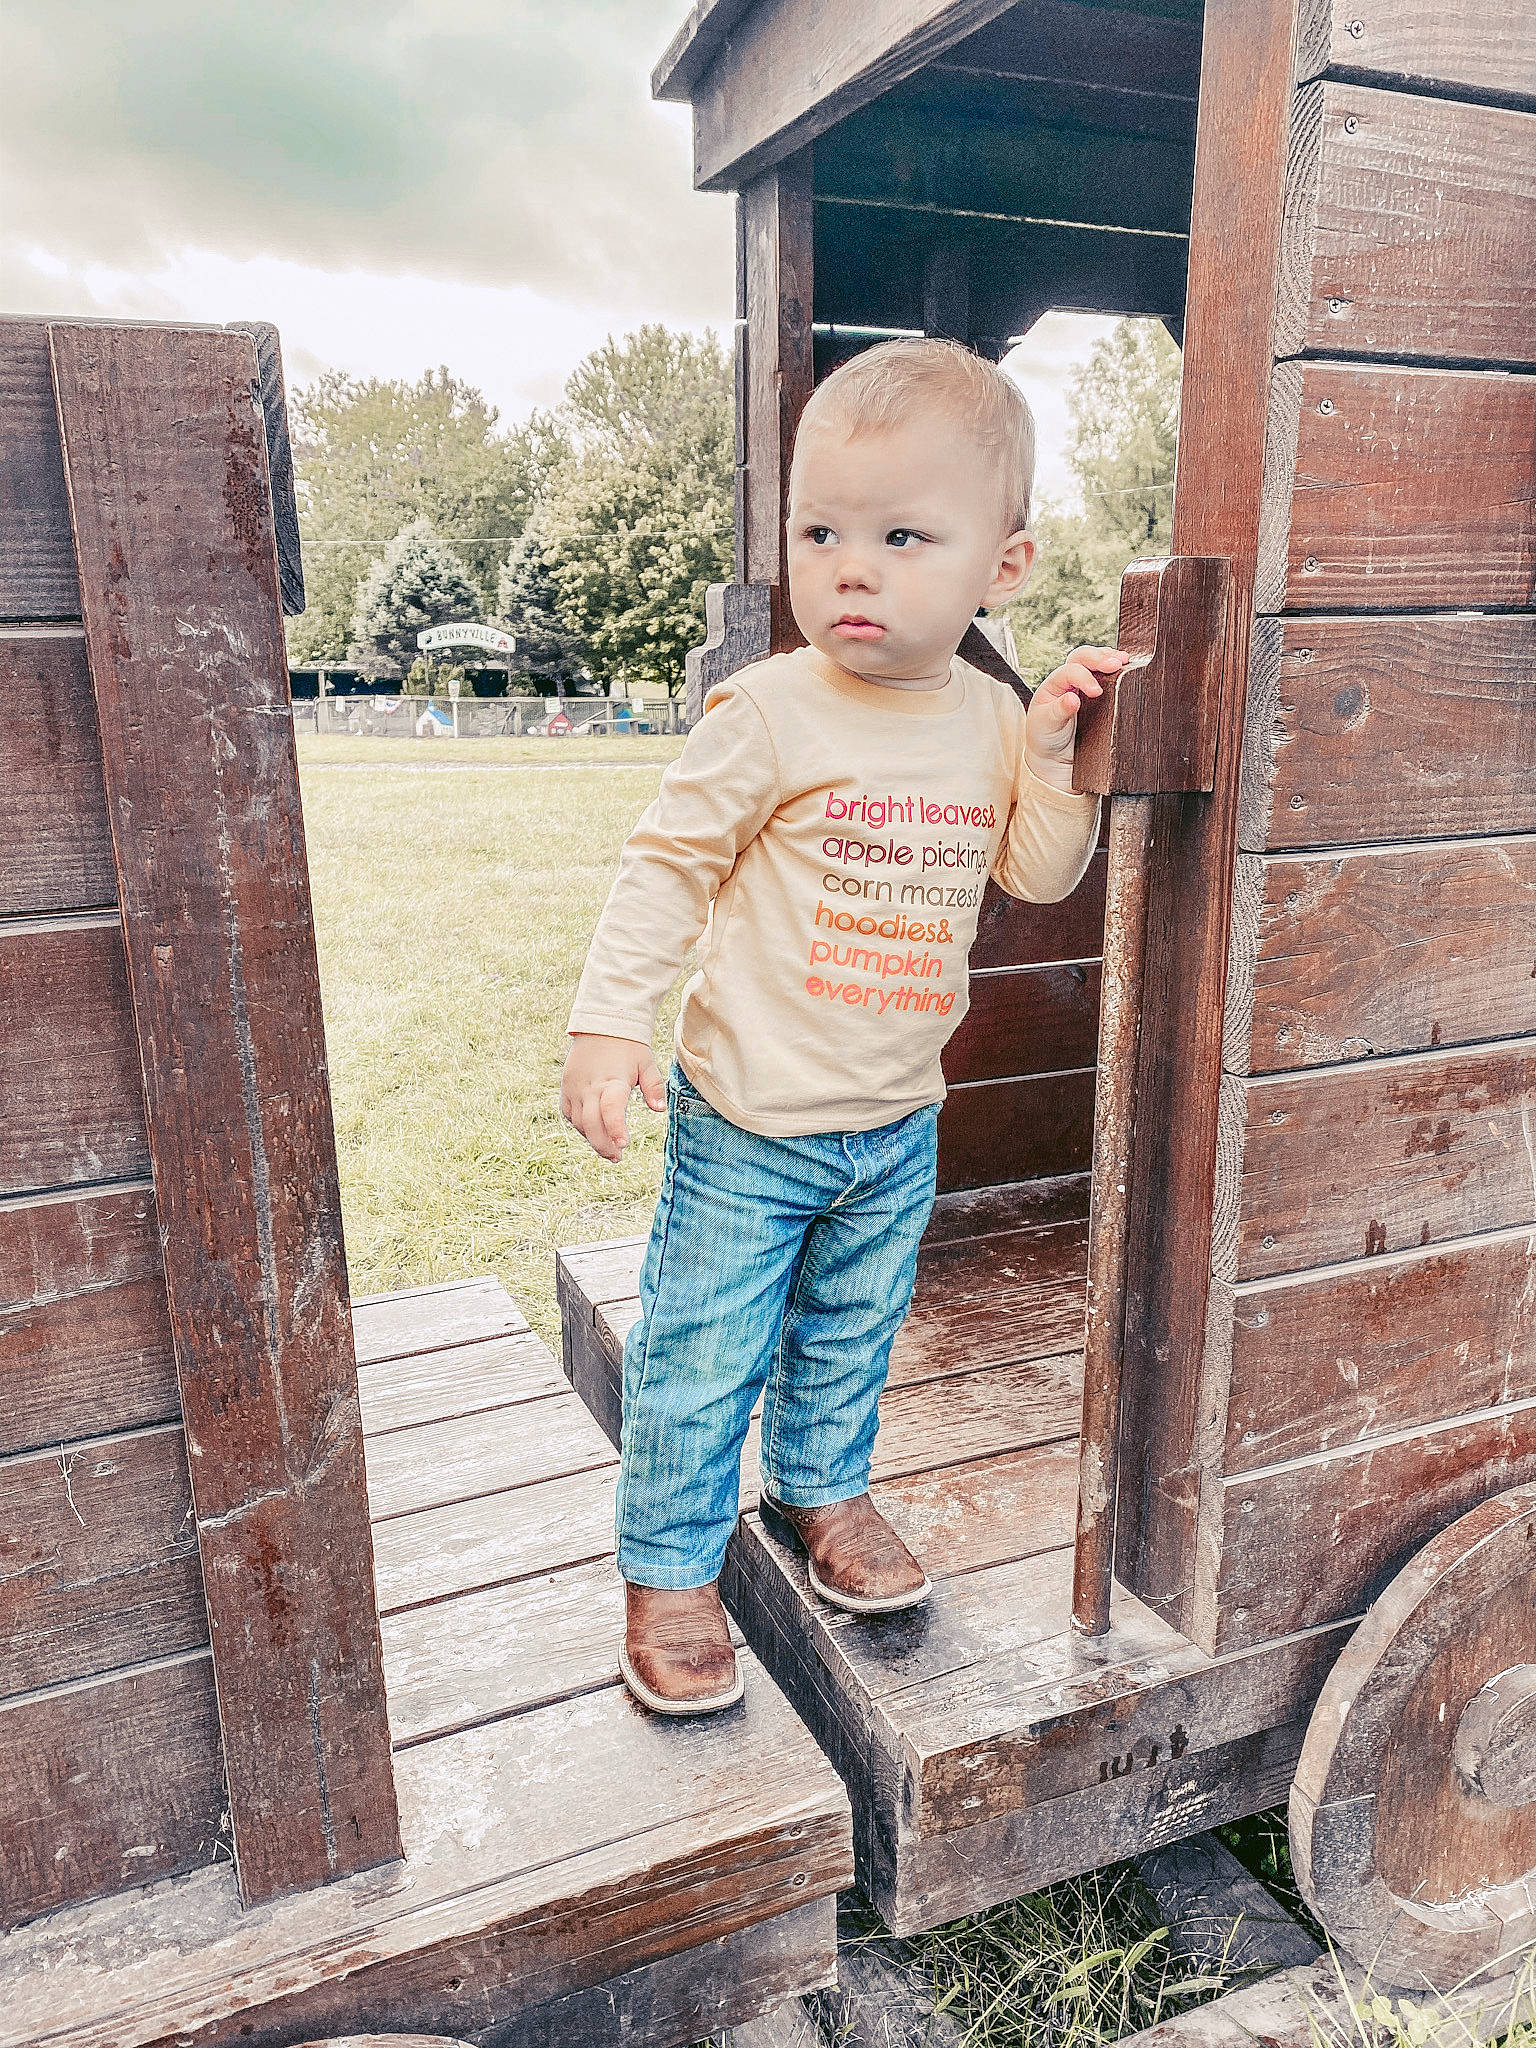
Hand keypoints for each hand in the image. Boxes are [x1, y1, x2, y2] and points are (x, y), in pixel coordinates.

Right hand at [560, 1034, 665, 1161]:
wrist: (600, 1027)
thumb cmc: (628, 1047)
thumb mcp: (647, 1063)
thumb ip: (654, 1087)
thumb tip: (659, 1110)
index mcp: (612, 1080)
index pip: (611, 1109)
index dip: (615, 1129)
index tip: (624, 1144)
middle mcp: (590, 1086)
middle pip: (592, 1123)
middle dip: (603, 1145)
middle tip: (617, 1157)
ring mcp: (575, 1088)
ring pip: (580, 1123)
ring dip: (593, 1139)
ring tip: (610, 1149)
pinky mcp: (567, 1088)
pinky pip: (570, 1115)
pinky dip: (582, 1127)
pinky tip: (595, 1133)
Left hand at [1025, 645, 1130, 788]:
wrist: (1055, 757)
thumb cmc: (1047, 739)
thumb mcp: (1046, 726)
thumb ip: (1058, 712)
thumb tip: (1072, 699)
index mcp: (1053, 685)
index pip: (1069, 671)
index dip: (1084, 677)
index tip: (1096, 692)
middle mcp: (1068, 680)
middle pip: (1082, 657)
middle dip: (1099, 657)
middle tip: (1116, 663)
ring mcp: (1083, 685)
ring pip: (1095, 660)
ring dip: (1110, 657)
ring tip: (1124, 660)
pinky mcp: (1099, 694)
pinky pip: (1106, 675)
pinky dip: (1117, 669)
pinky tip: (1127, 669)